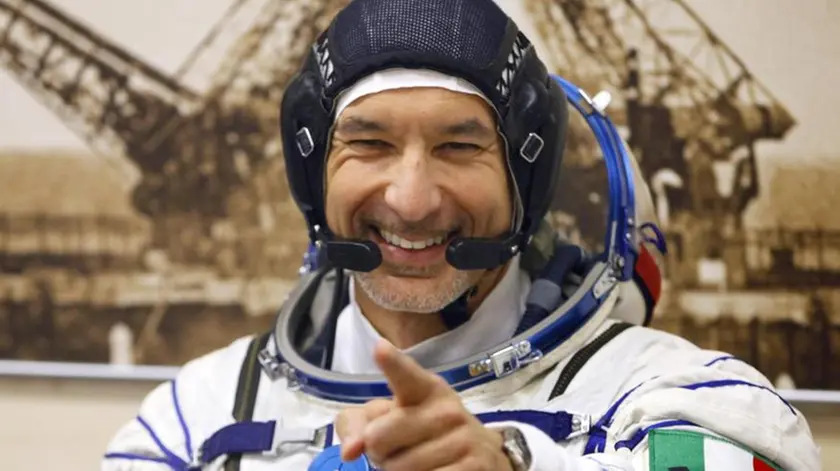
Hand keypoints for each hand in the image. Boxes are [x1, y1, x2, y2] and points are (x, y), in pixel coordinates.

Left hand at [334, 340, 513, 470]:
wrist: (480, 454)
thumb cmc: (423, 431)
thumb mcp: (390, 418)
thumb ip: (358, 425)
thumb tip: (350, 451)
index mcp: (424, 388)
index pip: (405, 375)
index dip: (392, 363)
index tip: (380, 349)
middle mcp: (447, 410)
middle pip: (378, 438)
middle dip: (378, 452)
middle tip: (394, 450)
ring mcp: (464, 440)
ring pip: (399, 469)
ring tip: (416, 463)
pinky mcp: (475, 467)